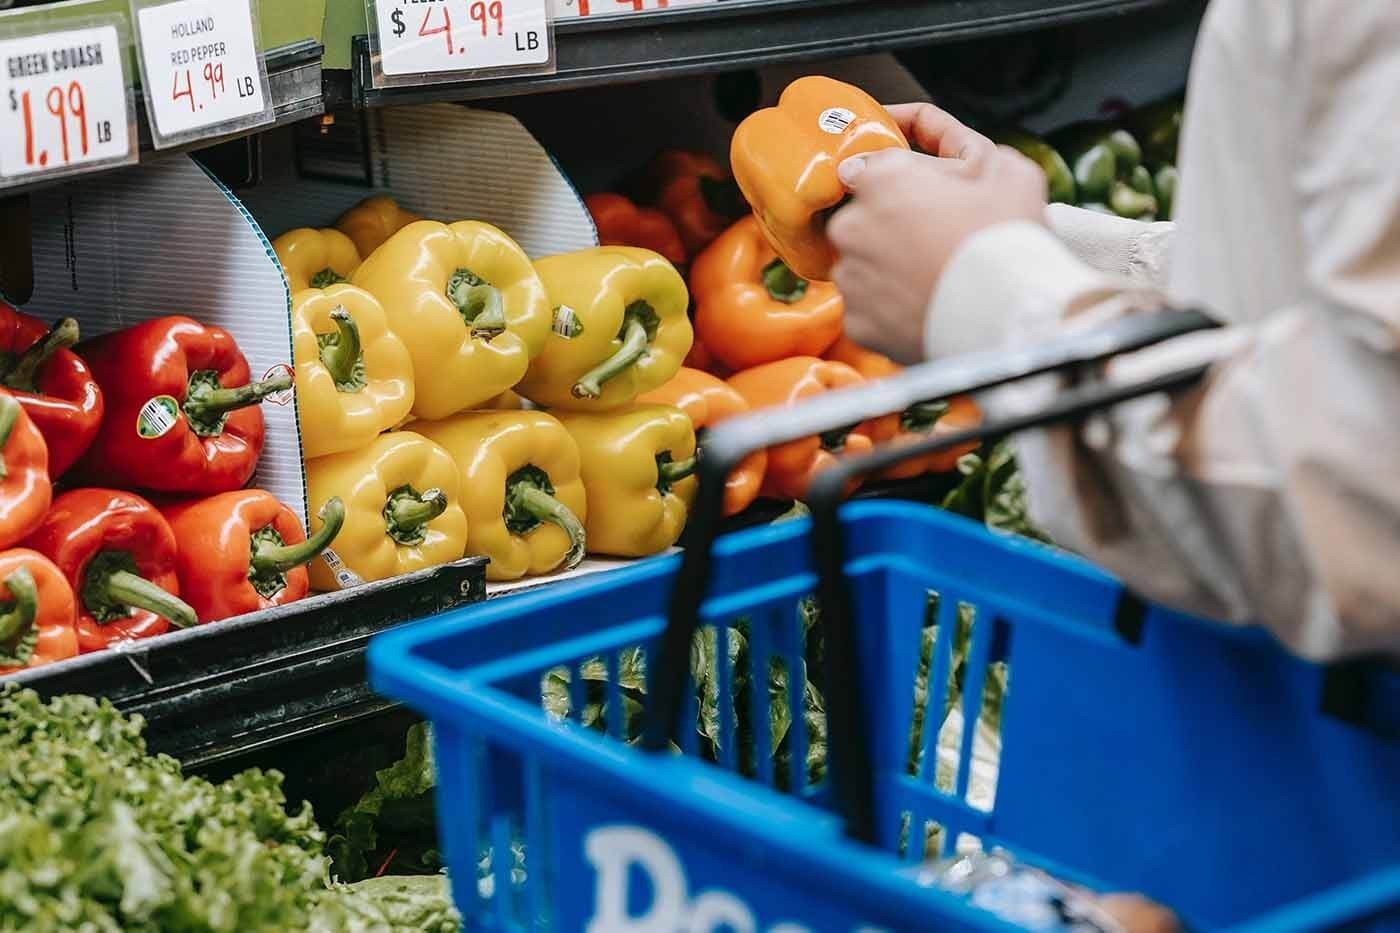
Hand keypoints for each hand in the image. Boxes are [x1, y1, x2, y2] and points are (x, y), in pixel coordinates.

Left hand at [828, 103, 1046, 361]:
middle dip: (892, 225)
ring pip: (862, 265)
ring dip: (888, 267)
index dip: (897, 180)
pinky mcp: (856, 322)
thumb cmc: (1007, 236)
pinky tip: (922, 305)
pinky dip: (888, 308)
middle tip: (935, 238)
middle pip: (862, 219)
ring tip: (932, 276)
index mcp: (880, 179)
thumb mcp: (1001, 164)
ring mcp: (851, 277)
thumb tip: (930, 141)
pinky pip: (867, 308)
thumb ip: (955, 142)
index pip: (866, 169)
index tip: (918, 191)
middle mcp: (851, 226)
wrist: (1009, 315)